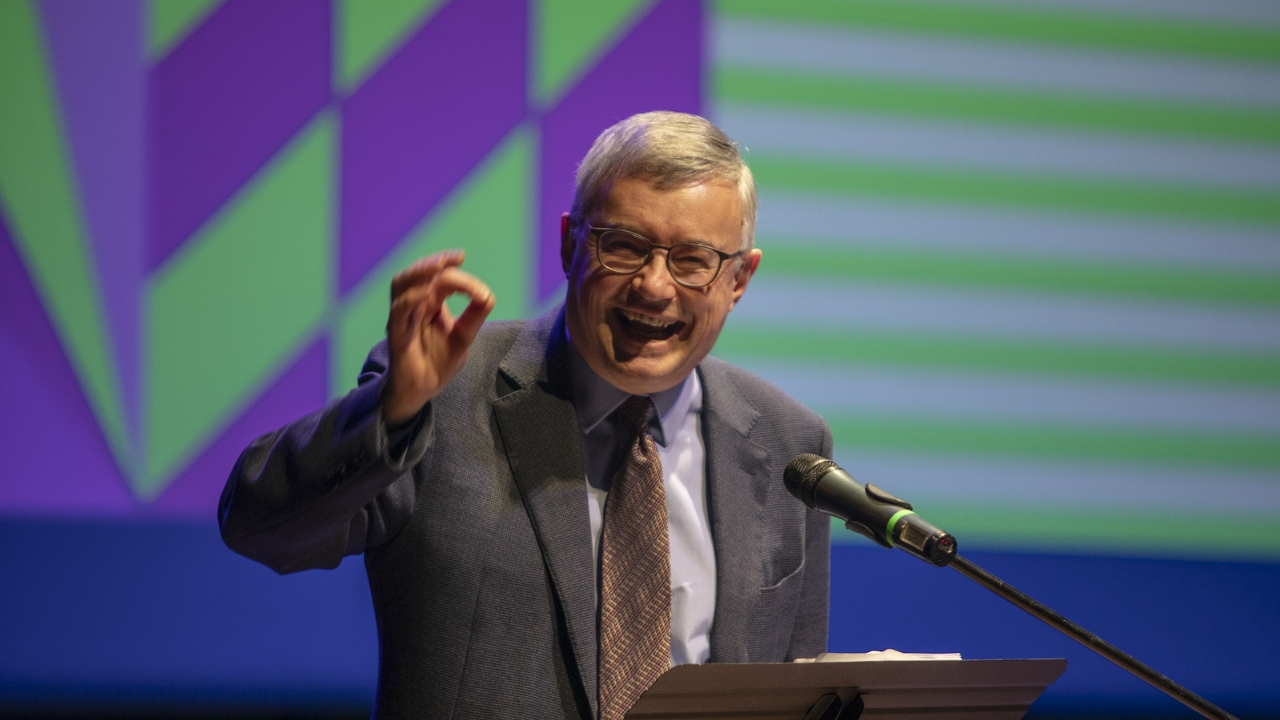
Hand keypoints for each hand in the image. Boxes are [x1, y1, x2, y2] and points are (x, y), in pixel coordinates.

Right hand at [381, 250, 494, 425]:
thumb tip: (488, 296)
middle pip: (417, 275)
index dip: (449, 266)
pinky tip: (428, 293)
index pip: (439, 278)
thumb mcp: (463, 338)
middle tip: (454, 258)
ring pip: (401, 286)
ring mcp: (402, 318)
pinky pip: (399, 311)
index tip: (462, 257)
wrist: (422, 391)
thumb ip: (473, 317)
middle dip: (434, 262)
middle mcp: (414, 306)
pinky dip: (412, 298)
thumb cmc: (438, 362)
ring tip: (438, 267)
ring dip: (419, 273)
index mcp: (430, 303)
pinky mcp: (396, 334)